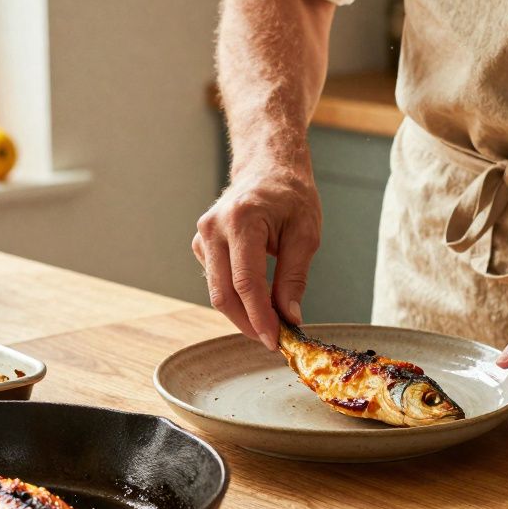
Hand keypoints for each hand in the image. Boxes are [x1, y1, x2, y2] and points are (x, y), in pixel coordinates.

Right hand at [192, 169, 320, 349]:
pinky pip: (216, 282)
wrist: (268, 168)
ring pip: (217, 292)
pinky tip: (258, 300)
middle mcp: (215, 228)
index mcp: (242, 220)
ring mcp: (203, 236)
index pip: (246, 283)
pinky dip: (236, 298)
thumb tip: (290, 317)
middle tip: (274, 340)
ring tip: (271, 322)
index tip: (276, 340)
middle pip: (224, 294)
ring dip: (242, 313)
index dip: (260, 318)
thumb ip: (294, 278)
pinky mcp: (202, 245)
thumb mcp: (305, 235)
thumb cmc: (290, 196)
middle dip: (248, 323)